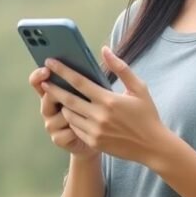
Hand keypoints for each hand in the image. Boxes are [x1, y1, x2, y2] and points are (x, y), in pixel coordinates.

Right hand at [29, 65, 97, 157]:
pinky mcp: (58, 138)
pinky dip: (78, 128)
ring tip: (89, 111)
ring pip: (61, 114)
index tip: (46, 69)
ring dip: (74, 111)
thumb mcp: (94, 90)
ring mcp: (51, 124)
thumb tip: (102, 52)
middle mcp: (48, 107)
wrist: (101, 137)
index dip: (38, 75)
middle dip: (56, 90)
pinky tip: (88, 129)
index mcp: (52, 92)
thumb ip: (91, 75)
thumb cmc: (96, 109)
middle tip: (65, 86)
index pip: (37, 82)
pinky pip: (67, 130)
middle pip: (46, 97)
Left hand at [42, 46, 169, 165]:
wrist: (152, 146)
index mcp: (109, 100)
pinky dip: (72, 119)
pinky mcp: (94, 142)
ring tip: (60, 96)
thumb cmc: (147, 114)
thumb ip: (121, 68)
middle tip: (43, 80)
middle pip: (68, 99)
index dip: (62, 71)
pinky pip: (75, 128)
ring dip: (63, 105)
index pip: (79, 82)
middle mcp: (99, 116)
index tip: (50, 62)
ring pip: (70, 115)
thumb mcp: (139, 88)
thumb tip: (105, 50)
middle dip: (53, 89)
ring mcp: (95, 131)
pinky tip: (72, 113)